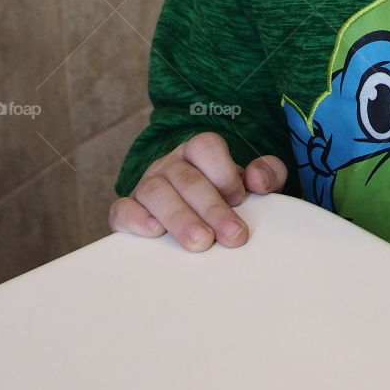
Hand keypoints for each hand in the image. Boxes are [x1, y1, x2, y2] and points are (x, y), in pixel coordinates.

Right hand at [108, 131, 286, 251]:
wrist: (193, 216)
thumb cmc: (224, 197)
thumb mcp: (250, 183)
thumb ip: (267, 173)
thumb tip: (258, 179)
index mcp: (198, 152)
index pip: (205, 147)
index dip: (223, 172)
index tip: (240, 199)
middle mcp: (170, 165)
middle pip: (186, 178)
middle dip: (211, 208)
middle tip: (232, 236)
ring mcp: (146, 185)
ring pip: (155, 192)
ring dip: (179, 218)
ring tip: (200, 242)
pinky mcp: (127, 210)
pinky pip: (122, 209)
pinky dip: (135, 219)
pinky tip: (154, 232)